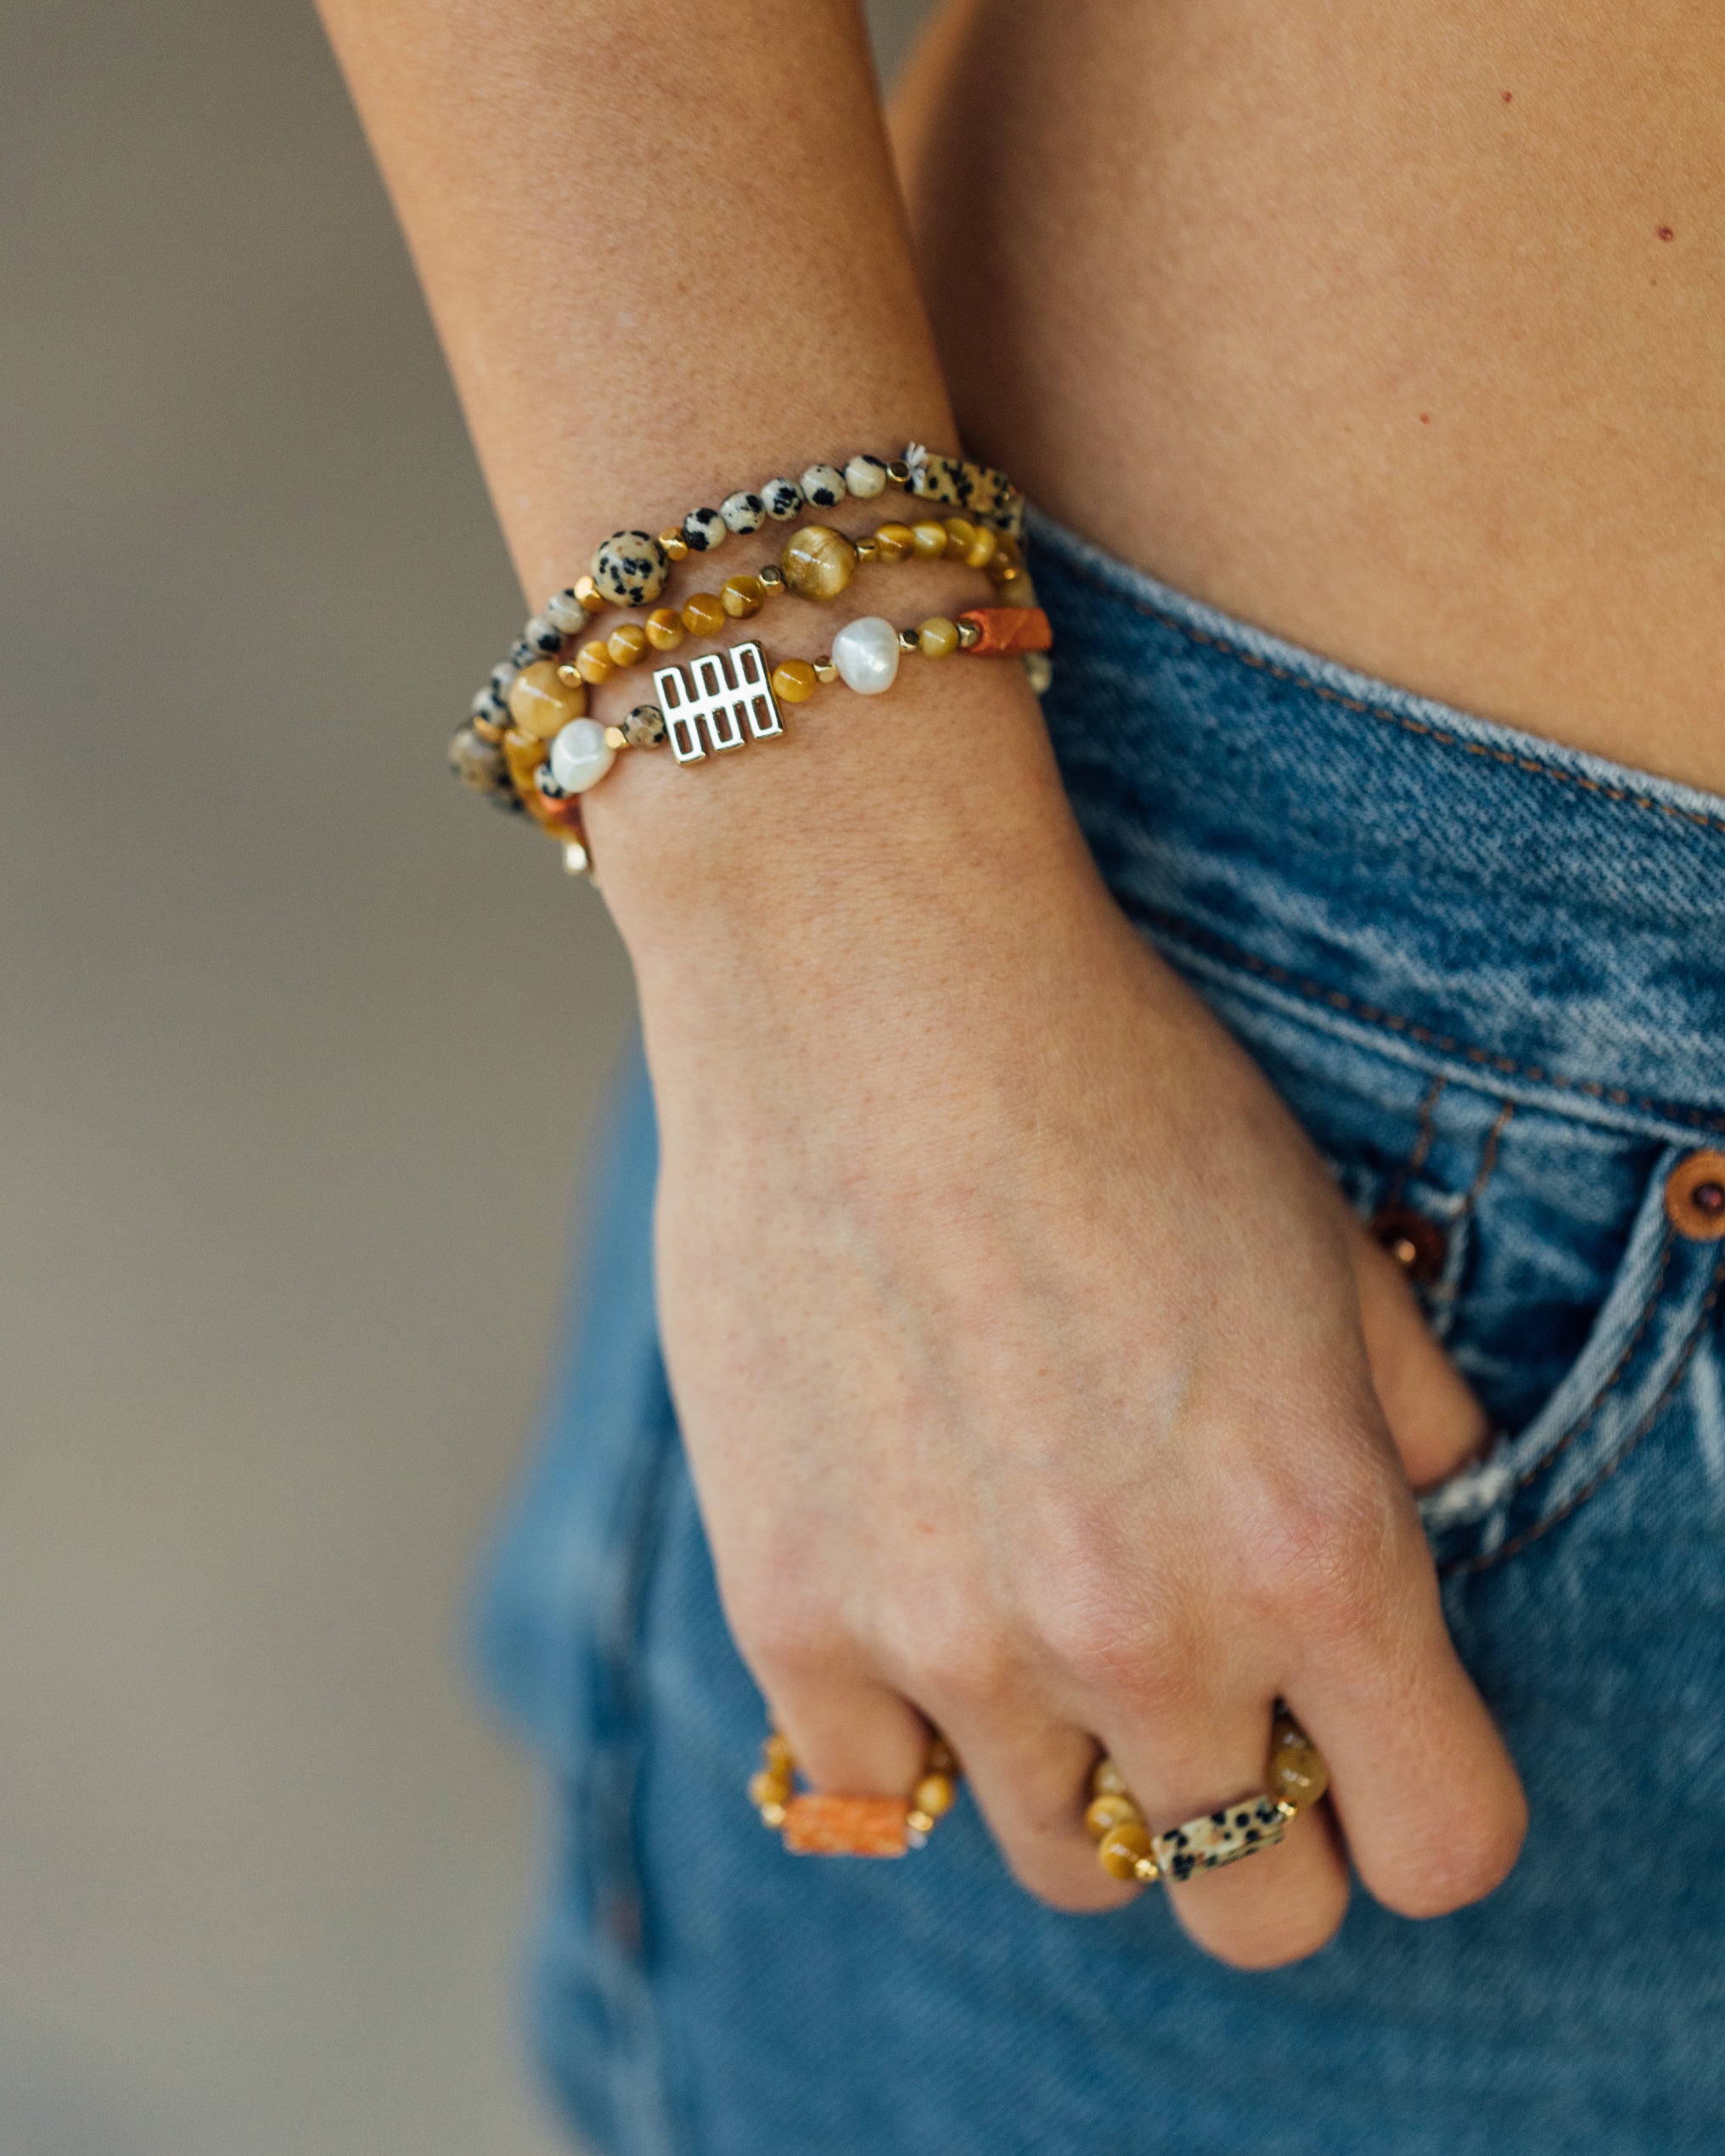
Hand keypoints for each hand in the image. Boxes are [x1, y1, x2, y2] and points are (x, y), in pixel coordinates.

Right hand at [641, 825, 1524, 1969]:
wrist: (870, 988)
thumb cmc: (1117, 1092)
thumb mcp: (1326, 1250)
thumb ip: (1407, 1437)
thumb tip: (1416, 1533)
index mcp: (1318, 1551)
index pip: (1441, 1850)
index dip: (1421, 1808)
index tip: (1371, 1750)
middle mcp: (1146, 1637)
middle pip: (1254, 1908)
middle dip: (1258, 1826)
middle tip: (1208, 1697)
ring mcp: (954, 1642)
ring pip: (1066, 1863)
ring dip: (1081, 1770)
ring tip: (1045, 1604)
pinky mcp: (791, 1612)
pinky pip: (879, 1785)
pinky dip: (912, 1717)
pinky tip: (913, 1576)